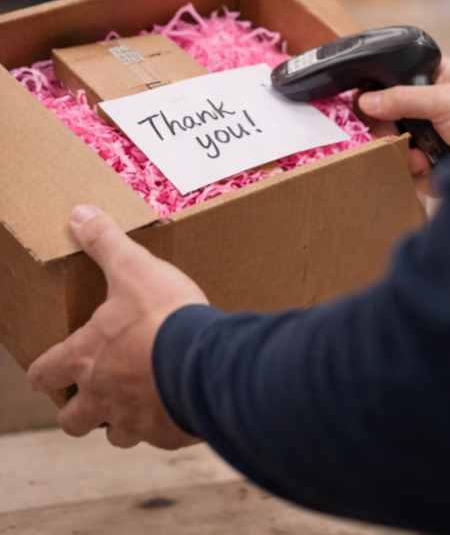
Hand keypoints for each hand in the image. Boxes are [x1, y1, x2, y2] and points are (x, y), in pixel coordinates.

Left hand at [27, 205, 208, 449]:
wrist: (205, 359)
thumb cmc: (163, 315)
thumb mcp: (133, 268)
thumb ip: (105, 242)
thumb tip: (79, 214)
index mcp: (86, 358)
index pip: (45, 374)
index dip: (42, 372)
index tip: (45, 372)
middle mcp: (103, 396)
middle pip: (73, 420)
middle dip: (78, 412)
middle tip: (94, 395)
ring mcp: (135, 419)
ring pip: (117, 436)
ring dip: (123, 422)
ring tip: (141, 401)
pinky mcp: (168, 432)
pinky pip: (159, 436)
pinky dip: (165, 424)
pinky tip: (179, 405)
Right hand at [358, 58, 449, 195]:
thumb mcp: (444, 99)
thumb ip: (402, 98)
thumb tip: (366, 100)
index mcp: (439, 81)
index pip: (397, 84)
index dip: (381, 98)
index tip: (370, 110)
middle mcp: (435, 108)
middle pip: (394, 119)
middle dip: (391, 132)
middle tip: (392, 136)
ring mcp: (438, 137)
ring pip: (402, 148)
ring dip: (405, 155)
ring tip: (419, 158)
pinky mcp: (440, 166)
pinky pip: (415, 172)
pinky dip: (418, 175)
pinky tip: (429, 170)